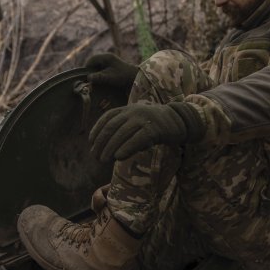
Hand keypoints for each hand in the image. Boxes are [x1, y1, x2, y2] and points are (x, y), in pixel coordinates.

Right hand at [85, 53, 137, 89]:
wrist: (135, 77)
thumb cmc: (123, 76)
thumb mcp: (110, 77)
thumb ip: (100, 77)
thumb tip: (88, 78)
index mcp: (106, 57)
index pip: (92, 60)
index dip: (87, 67)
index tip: (85, 76)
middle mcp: (107, 57)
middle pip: (94, 62)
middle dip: (91, 70)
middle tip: (89, 79)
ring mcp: (109, 61)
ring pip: (97, 65)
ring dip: (95, 72)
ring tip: (94, 80)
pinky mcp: (111, 65)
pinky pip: (102, 68)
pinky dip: (99, 73)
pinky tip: (100, 79)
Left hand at [89, 102, 204, 160]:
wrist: (178, 121)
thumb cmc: (154, 125)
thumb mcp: (137, 123)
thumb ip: (123, 131)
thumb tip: (108, 150)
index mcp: (128, 109)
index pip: (107, 117)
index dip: (96, 130)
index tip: (91, 143)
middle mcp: (133, 111)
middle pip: (111, 127)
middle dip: (101, 143)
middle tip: (95, 156)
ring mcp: (144, 119)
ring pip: (121, 134)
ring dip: (110, 148)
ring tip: (104, 160)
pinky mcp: (154, 129)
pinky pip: (136, 140)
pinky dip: (126, 149)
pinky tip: (119, 157)